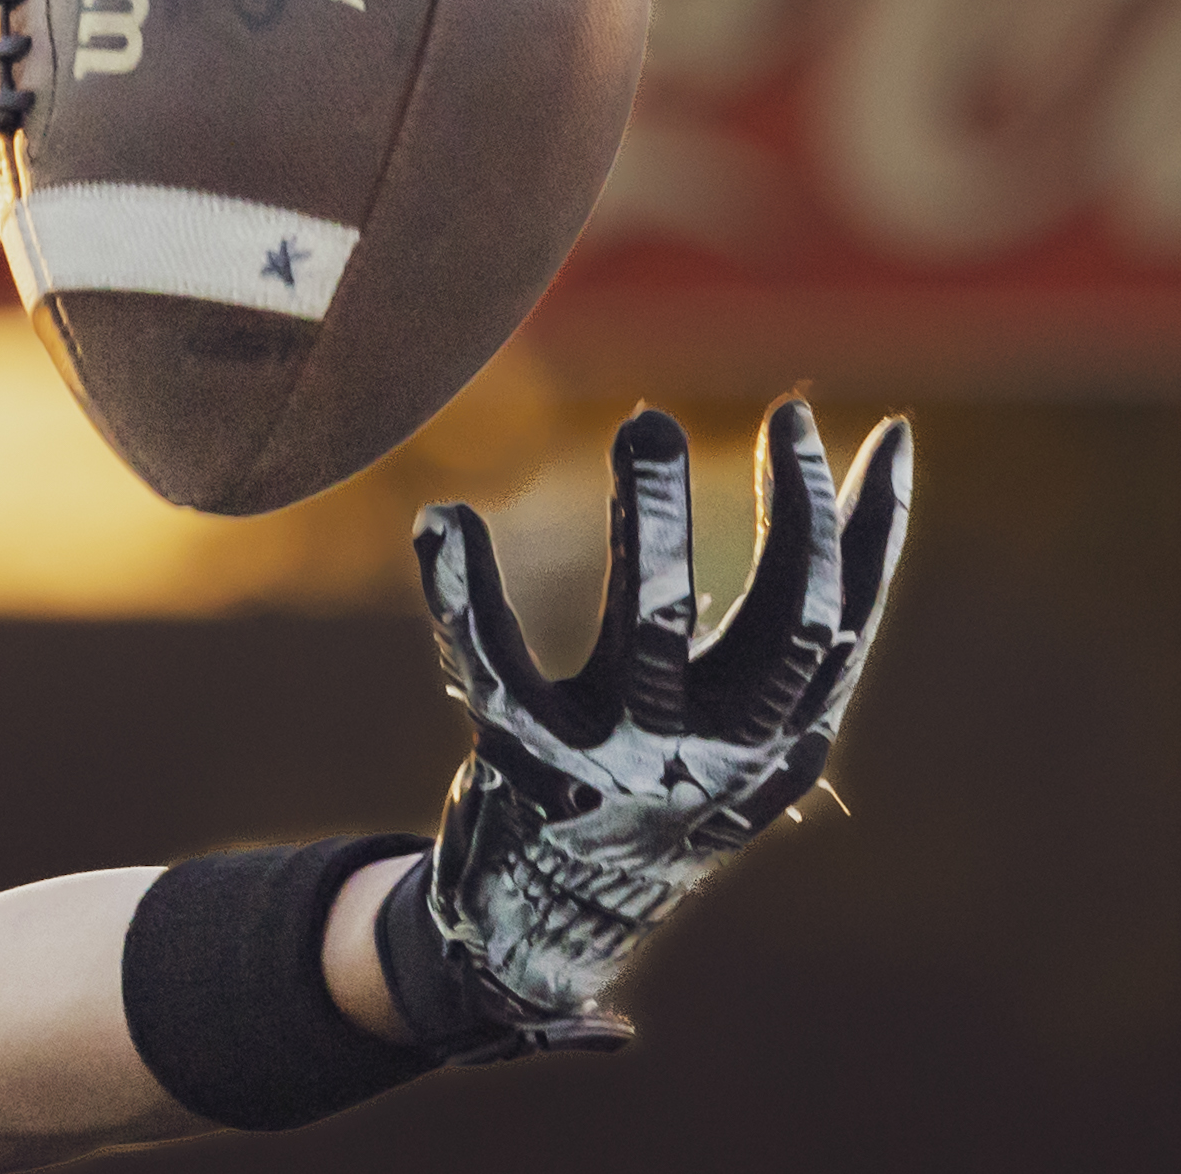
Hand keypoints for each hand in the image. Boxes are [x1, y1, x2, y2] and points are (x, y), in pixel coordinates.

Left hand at [398, 399, 910, 1052]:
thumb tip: (845, 493)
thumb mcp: (739, 728)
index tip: (891, 432)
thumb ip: (780, 640)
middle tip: (784, 410)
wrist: (547, 926)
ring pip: (656, 631)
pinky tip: (444, 518)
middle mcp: (716, 754)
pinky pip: (494, 667)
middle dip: (793, 514)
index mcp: (777, 740)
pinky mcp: (529, 768)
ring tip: (650, 424)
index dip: (877, 531)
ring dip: (658, 521)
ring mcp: (625, 764)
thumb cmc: (652, 790)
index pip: (849, 624)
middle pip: (783, 626)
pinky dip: (465, 591)